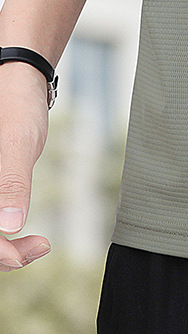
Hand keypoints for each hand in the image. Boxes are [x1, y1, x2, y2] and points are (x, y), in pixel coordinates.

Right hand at [0, 62, 51, 269]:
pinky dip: (4, 235)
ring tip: (37, 246)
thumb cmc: (15, 102)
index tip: (22, 254)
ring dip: (2, 249)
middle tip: (38, 248)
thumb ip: (11, 181)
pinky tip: (26, 237)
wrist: (19, 80)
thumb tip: (9, 224)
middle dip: (0, 253)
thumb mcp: (17, 140)